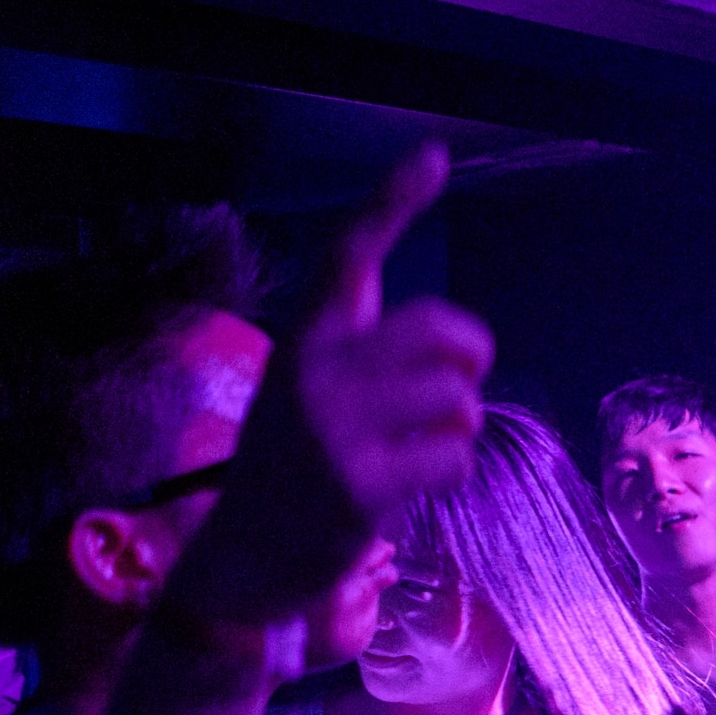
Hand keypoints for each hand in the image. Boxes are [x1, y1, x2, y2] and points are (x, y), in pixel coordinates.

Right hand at [167, 145, 490, 625]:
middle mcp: (313, 370)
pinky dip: (451, 471)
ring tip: (419, 448)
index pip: (349, 255)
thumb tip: (451, 335)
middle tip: (457, 387)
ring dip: (460, 425)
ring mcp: (334, 426)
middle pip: (437, 327)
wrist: (244, 558)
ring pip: (457, 396)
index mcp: (304, 339)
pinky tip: (412, 486)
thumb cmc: (293, 471)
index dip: (392, 202)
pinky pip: (453, 455)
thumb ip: (363, 351)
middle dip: (471, 356)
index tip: (432, 156)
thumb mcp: (310, 391)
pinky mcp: (359, 483)